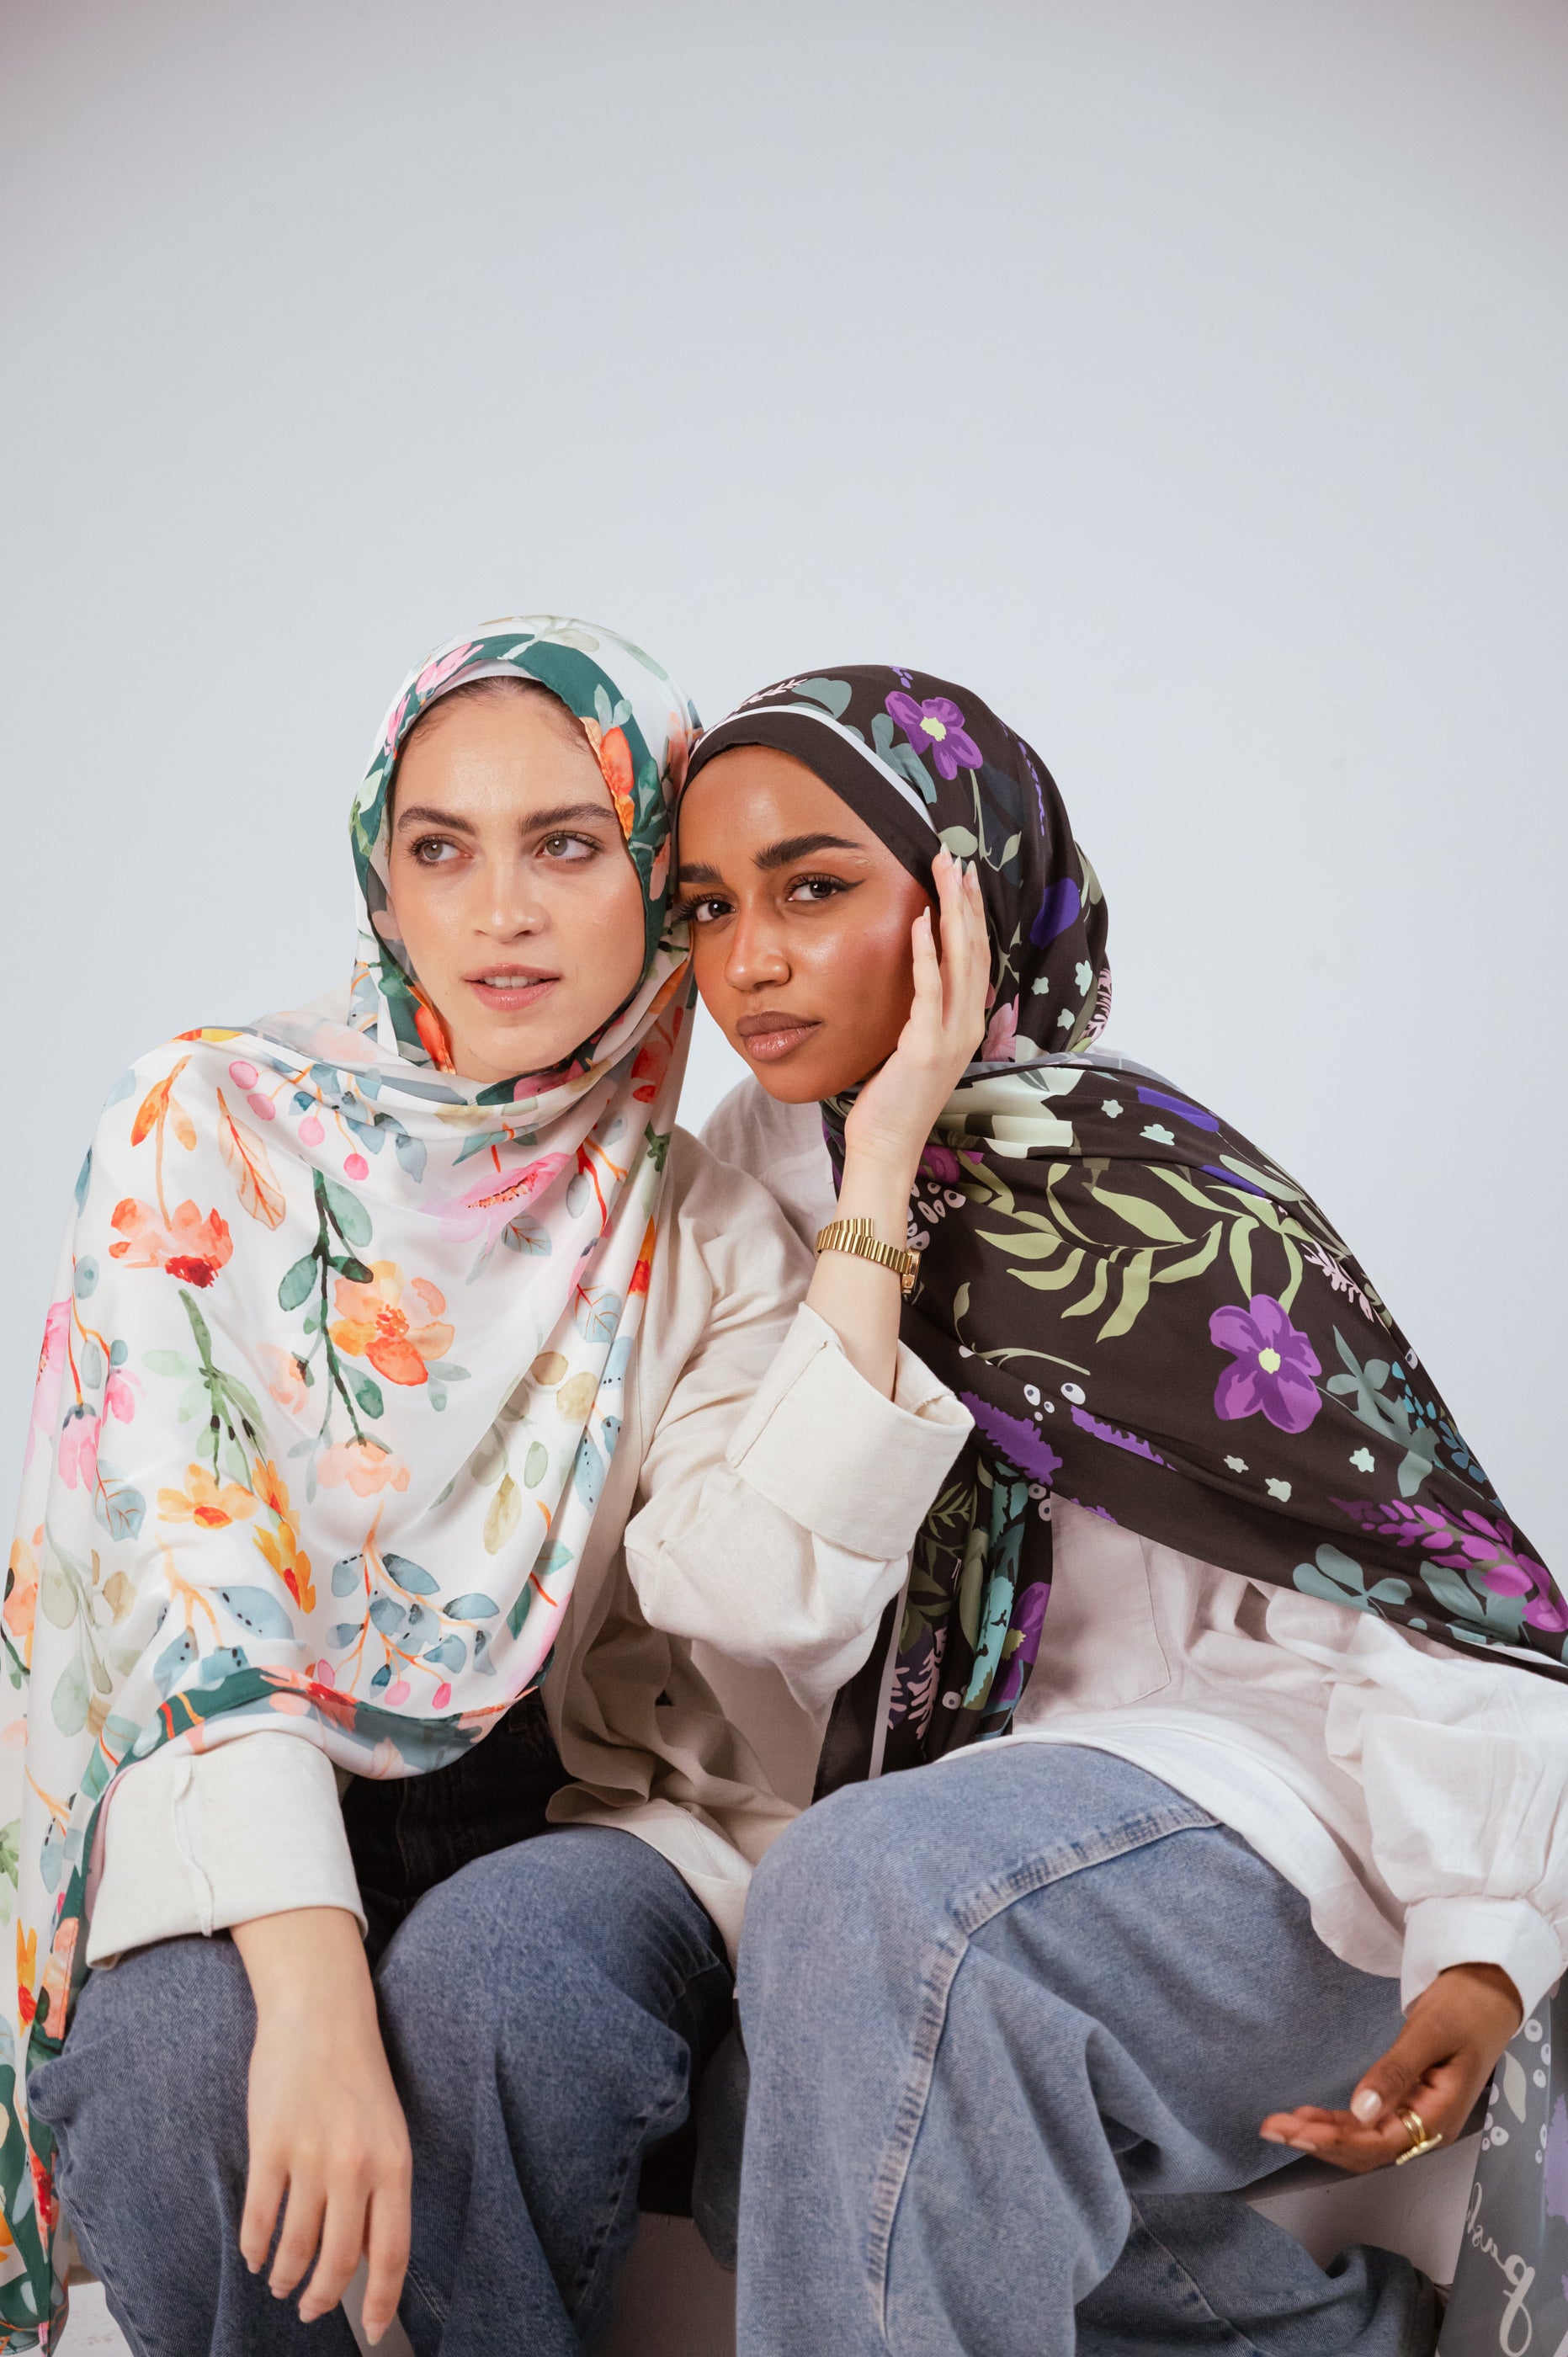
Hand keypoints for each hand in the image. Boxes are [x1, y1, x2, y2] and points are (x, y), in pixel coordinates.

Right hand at [234, 1908, 411, 2344]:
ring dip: (285, 2277)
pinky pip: (260, 2219)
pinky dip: (255, 2248)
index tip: (371, 2331)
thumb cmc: (357, 2071)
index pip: (392, 2252)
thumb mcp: (388, 2128)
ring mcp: (310, 2158)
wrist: (321, 2012)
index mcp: (394, 2162)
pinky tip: (254, 2255)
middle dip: (323, 2298)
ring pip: (296, 2247)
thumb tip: (368, 2253)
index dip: (382, 2301)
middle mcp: (356, 2166)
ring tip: (280, 2282)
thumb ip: (381, 2187)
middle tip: (310, 2308)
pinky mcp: (269, 2147)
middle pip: (340, 2261)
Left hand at [842, 847, 989, 1184]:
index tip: (964, 876)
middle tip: (956, 858)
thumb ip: (924, 1011)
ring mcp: (951, 1037)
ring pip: (959, 961)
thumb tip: (919, 975)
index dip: (972, 914)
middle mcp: (967, 1025)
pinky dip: (926, 953)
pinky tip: (921, 920)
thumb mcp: (916, 1044)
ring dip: (953, 912)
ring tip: (946, 872)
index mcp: (967, 1023)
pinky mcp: (925, 1047)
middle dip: (966, 900)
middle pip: (973, 949)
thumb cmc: (894, 1098)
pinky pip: (929, 990)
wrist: (888, 1145)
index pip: (975, 957)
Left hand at [1260, 1960, 1521, 2172]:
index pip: (1381, 2144)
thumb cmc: (1463, 2009)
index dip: (1337, 2141)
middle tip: (1273, 2128)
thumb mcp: (1429, 2033)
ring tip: (1280, 2126)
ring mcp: (1417, 2119)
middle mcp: (1427, 2129)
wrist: (1486, 1994)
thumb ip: (1397, 2073)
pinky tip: (1309, 2119)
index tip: (1298, 2131)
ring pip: (1364, 2142)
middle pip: (1367, 2151)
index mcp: (1439, 2118)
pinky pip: (1368, 2126)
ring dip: (1322, 2136)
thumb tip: (1361, 2111)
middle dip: (1319, 2142)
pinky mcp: (1407, 2104)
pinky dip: (1336, 2124)